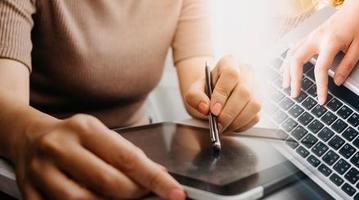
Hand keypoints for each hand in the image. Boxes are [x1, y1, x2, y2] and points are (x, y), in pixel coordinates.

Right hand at [12, 114, 183, 198]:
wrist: (27, 136)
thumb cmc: (73, 137)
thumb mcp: (101, 135)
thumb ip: (128, 154)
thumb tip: (160, 175)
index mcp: (84, 129)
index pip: (128, 158)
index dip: (155, 179)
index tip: (175, 192)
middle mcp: (60, 147)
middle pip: (108, 183)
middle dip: (134, 193)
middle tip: (143, 194)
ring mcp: (41, 171)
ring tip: (117, 198)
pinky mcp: (29, 190)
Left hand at [184, 56, 260, 131]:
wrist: (215, 94)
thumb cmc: (207, 89)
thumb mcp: (195, 90)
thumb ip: (194, 96)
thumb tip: (205, 107)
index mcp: (229, 63)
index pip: (231, 74)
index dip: (222, 94)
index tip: (214, 110)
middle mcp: (246, 72)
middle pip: (245, 92)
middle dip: (230, 112)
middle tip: (218, 123)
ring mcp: (256, 86)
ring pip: (254, 105)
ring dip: (237, 120)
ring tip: (224, 126)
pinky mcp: (260, 101)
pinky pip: (256, 116)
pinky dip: (242, 125)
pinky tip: (231, 125)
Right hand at [282, 0, 358, 103]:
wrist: (354, 10)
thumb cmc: (358, 27)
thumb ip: (348, 66)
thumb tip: (337, 82)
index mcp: (330, 41)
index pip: (321, 68)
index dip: (320, 87)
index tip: (321, 100)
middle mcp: (316, 38)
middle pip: (297, 60)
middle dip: (294, 79)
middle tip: (295, 94)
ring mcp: (310, 35)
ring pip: (292, 54)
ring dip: (287, 71)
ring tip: (286, 86)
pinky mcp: (309, 36)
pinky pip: (294, 49)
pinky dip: (288, 61)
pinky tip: (286, 70)